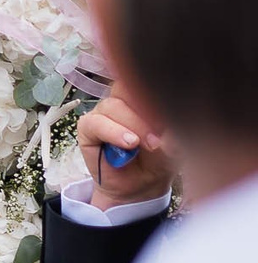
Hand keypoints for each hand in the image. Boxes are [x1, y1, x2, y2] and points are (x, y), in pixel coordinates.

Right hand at [78, 91, 174, 207]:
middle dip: (148, 108)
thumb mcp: (175, 144)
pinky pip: (96, 123)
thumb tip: (170, 131)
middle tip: (164, 132)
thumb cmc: (158, 159)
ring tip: (150, 144)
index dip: (156, 89)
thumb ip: (172, 133)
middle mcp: (123, 99)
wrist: (139, 185)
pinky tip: (129, 144)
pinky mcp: (88, 126)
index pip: (146, 77)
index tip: (171, 108)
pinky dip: (113, 132)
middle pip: (129, 87)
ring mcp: (104, 111)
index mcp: (144, 95)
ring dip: (134, 125)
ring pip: (114, 106)